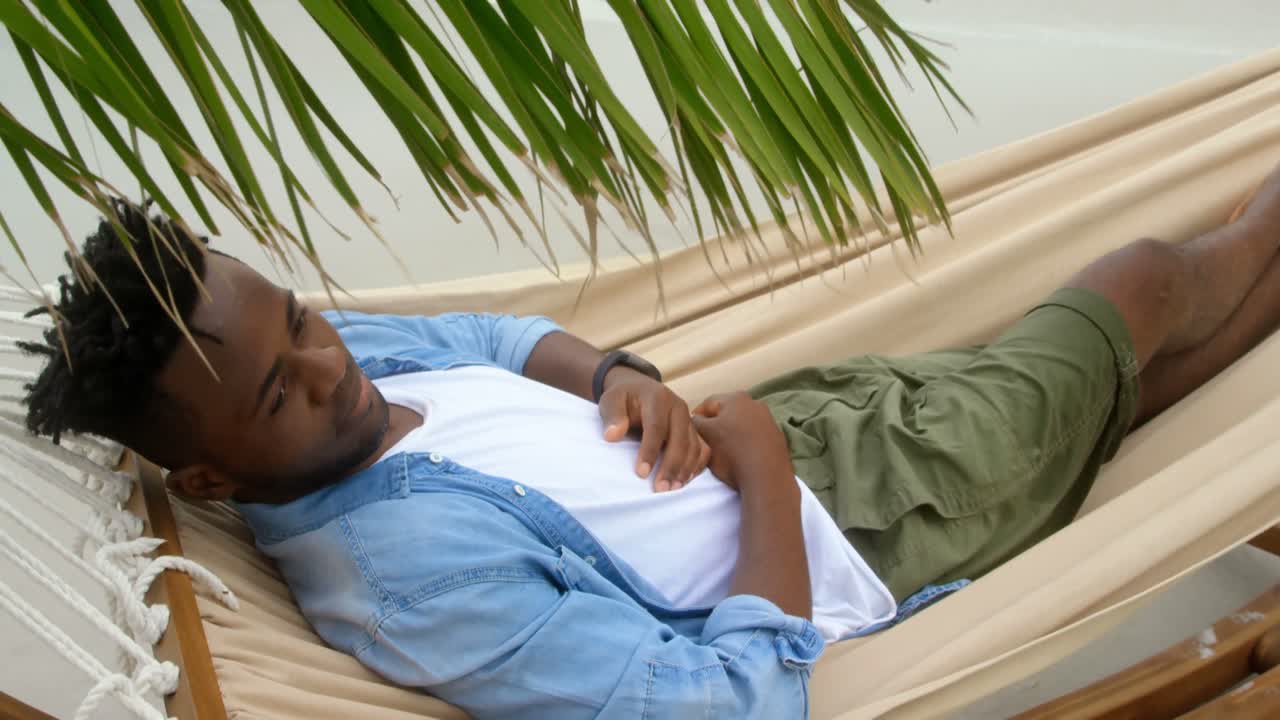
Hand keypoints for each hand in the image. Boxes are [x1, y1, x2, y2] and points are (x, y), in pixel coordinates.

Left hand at [599, 369, 710, 491]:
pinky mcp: (694, 430)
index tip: (641, 473)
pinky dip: (696, 466)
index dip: (650, 451)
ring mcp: (689, 420)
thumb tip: (612, 435)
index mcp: (658, 398)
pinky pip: (702, 449)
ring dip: (684, 470)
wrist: (639, 390)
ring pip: (694, 446)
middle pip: (680, 439)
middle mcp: (678, 407)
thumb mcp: (611, 400)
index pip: (656, 427)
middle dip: (671, 466)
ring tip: (671, 489)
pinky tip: (684, 481)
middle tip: (660, 489)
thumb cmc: (624, 399)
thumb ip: (612, 416)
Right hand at [690, 392, 792, 492]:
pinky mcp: (777, 436)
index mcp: (736, 399)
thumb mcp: (705, 436)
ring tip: (725, 449)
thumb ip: (696, 422)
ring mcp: (769, 419)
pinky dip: (746, 441)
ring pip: (741, 423)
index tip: (691, 432)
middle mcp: (755, 403)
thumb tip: (695, 418)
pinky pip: (755, 435)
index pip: (707, 404)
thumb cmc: (731, 452)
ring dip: (732, 432)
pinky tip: (742, 454)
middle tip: (706, 441)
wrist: (765, 477)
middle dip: (715, 424)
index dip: (696, 418)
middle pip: (726, 412)